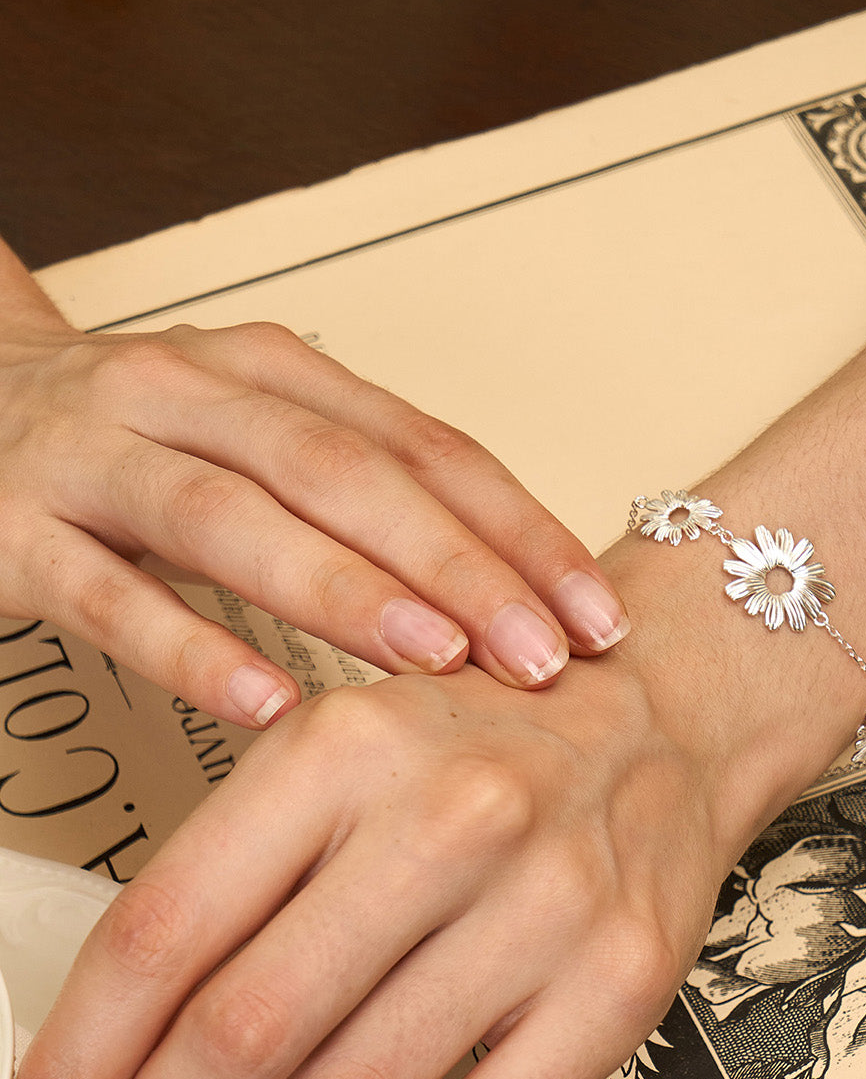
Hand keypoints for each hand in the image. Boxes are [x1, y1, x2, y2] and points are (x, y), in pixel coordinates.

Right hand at [0, 306, 627, 725]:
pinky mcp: (14, 532)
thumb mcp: (258, 436)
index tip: (595, 616)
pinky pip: (111, 595)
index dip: (518, 530)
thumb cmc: (137, 439)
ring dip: (345, 592)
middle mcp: (189, 395)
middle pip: (345, 475)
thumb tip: (509, 591)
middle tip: (543, 656)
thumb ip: (364, 496)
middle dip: (456, 566)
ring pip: (235, 520)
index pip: (423, 447)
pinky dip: (194, 648)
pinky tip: (270, 705)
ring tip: (436, 666)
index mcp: (272, 373)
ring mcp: (96, 457)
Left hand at [8, 652, 741, 1078]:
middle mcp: (445, 819)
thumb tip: (124, 1034)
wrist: (663, 718)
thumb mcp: (344, 748)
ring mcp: (541, 908)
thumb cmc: (487, 740)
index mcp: (343, 746)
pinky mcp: (614, 989)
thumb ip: (239, 867)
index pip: (168, 927)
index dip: (82, 1054)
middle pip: (247, 1027)